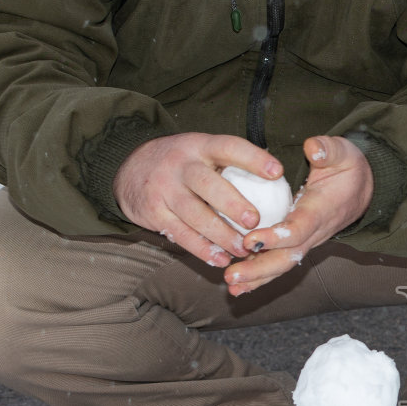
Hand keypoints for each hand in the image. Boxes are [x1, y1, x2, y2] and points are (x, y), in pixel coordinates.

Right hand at [114, 133, 283, 266]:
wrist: (128, 169)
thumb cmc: (182, 163)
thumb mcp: (201, 150)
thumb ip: (230, 163)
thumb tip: (277, 184)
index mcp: (200, 146)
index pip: (229, 147)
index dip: (253, 159)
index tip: (277, 172)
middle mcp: (181, 165)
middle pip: (208, 184)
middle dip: (233, 204)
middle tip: (255, 221)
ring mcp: (165, 189)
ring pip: (195, 214)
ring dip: (221, 235)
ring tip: (243, 249)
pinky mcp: (154, 213)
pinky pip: (181, 234)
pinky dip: (202, 250)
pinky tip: (220, 260)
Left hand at [224, 135, 373, 296]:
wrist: (363, 190)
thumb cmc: (348, 168)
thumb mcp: (344, 151)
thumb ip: (329, 149)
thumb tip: (313, 148)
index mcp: (322, 209)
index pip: (300, 228)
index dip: (277, 237)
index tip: (251, 239)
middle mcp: (315, 231)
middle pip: (289, 257)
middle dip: (260, 268)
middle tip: (232, 275)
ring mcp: (307, 241)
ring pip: (282, 265)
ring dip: (256, 278)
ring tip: (230, 286)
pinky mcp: (298, 244)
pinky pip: (279, 264)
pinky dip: (259, 278)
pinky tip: (237, 286)